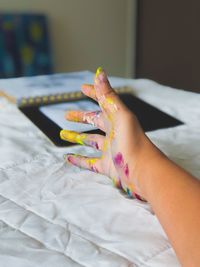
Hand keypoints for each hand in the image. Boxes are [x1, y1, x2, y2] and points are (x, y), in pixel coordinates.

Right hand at [60, 67, 150, 199]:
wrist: (143, 172)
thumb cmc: (133, 142)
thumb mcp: (120, 115)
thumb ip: (109, 96)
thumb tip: (99, 72)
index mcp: (117, 119)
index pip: (104, 102)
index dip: (94, 93)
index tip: (82, 88)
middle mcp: (113, 133)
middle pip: (95, 122)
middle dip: (81, 117)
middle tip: (66, 115)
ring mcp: (109, 150)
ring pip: (90, 141)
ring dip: (76, 137)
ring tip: (62, 134)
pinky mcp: (107, 166)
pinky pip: (89, 162)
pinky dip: (78, 160)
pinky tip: (68, 157)